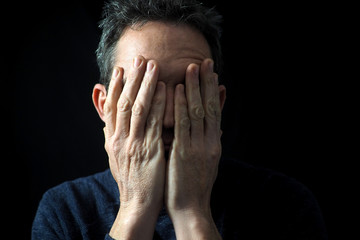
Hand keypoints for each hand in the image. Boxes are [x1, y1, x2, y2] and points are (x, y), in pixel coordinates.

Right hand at [103, 56, 165, 238]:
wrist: (137, 204)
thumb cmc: (130, 180)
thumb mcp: (115, 158)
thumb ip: (113, 137)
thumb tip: (109, 122)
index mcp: (112, 140)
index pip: (112, 108)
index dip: (116, 87)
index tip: (121, 69)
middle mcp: (120, 139)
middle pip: (125, 102)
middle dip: (132, 79)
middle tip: (139, 59)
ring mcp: (135, 143)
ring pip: (139, 108)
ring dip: (146, 85)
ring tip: (153, 66)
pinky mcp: (151, 150)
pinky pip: (156, 122)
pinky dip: (160, 104)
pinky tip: (165, 89)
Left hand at [165, 59, 222, 238]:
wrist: (191, 208)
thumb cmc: (194, 184)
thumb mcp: (206, 160)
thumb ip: (206, 141)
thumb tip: (208, 125)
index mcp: (214, 143)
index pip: (215, 111)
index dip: (213, 90)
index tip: (210, 72)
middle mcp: (209, 142)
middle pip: (209, 107)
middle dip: (206, 83)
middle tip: (204, 62)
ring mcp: (198, 147)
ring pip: (197, 112)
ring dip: (194, 89)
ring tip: (191, 69)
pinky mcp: (183, 154)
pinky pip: (182, 126)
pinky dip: (180, 107)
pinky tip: (175, 92)